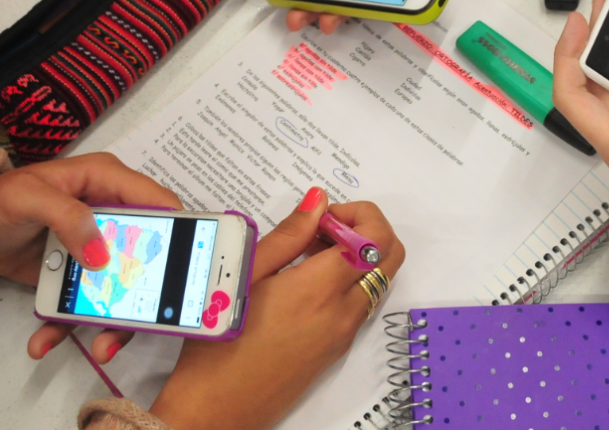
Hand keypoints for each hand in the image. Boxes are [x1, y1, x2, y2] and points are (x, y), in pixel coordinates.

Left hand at [0, 152, 182, 362]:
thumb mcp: (28, 198)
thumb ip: (67, 217)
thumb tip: (101, 254)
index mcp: (107, 183)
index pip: (157, 201)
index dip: (179, 227)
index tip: (187, 261)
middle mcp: (111, 216)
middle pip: (147, 253)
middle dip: (150, 290)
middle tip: (151, 318)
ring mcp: (96, 249)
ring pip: (121, 287)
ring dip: (113, 321)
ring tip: (101, 348)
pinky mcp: (78, 276)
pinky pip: (85, 304)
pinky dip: (68, 327)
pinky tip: (45, 342)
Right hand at [149, 188, 404, 429]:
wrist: (217, 407)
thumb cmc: (220, 345)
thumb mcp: (245, 275)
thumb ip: (289, 235)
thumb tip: (318, 201)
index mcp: (321, 289)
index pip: (376, 238)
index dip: (358, 214)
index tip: (323, 216)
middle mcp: (344, 312)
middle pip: (391, 256)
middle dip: (366, 230)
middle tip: (323, 229)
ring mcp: (345, 333)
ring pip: (378, 280)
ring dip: (357, 256)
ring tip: (307, 255)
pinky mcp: (338, 348)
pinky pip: (361, 304)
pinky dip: (347, 281)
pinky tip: (304, 282)